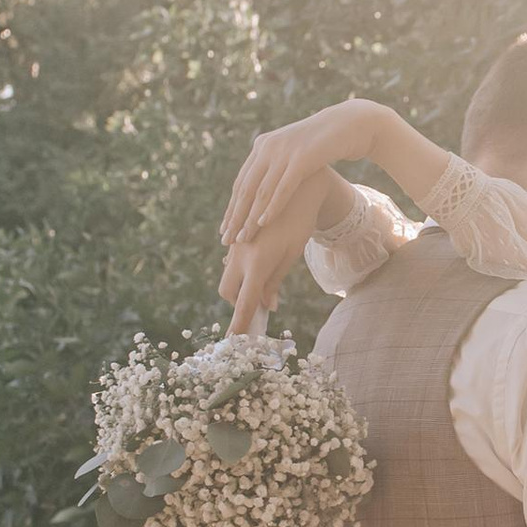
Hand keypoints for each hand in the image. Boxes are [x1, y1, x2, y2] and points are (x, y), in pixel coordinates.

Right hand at [218, 173, 334, 331]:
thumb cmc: (299, 222)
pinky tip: (258, 258)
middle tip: (258, 302)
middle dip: (237, 302)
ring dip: (239, 284)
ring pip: (227, 274)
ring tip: (262, 279)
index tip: (235, 341)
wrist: (296, 184)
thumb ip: (275, 281)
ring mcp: (234, 243)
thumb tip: (266, 306)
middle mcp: (240, 255)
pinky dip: (240, 267)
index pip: (244, 304)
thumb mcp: (291, 255)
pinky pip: (231, 258)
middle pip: (227, 291)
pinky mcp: (234, 234)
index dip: (239, 325)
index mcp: (257, 264)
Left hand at [221, 101, 389, 258]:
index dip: (232, 207)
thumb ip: (279, 166)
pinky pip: (283, 188)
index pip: (241, 182)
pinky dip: (271, 207)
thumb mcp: (296, 153)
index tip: (225, 229)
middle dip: (235, 216)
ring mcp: (285, 151)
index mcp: (263, 145)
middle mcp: (269, 146)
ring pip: (261, 190)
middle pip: (246, 188)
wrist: (352, 124)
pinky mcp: (303, 158)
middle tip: (226, 239)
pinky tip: (263, 223)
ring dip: (250, 217)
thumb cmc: (324, 144)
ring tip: (242, 238)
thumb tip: (266, 190)